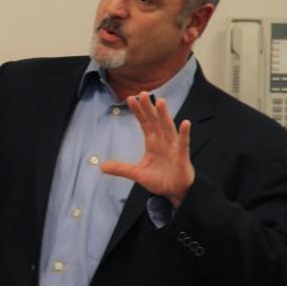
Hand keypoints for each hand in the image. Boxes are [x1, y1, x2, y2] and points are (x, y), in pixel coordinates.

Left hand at [100, 92, 193, 207]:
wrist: (175, 192)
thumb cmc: (160, 179)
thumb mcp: (137, 174)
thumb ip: (121, 168)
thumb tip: (101, 166)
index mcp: (153, 143)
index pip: (144, 123)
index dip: (138, 112)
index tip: (130, 99)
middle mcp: (163, 142)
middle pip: (155, 122)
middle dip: (149, 108)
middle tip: (143, 93)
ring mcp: (173, 148)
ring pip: (168, 128)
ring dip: (164, 115)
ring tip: (160, 101)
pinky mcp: (182, 157)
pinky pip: (183, 144)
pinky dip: (184, 134)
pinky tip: (185, 123)